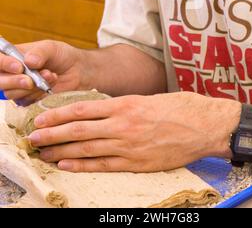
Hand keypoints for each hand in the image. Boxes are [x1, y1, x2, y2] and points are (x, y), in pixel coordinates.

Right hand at [0, 40, 85, 104]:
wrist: (77, 71)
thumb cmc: (61, 56)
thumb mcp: (51, 48)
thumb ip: (40, 52)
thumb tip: (28, 61)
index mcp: (11, 56)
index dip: (3, 64)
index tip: (19, 67)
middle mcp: (11, 72)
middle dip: (13, 81)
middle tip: (30, 80)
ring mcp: (17, 88)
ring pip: (11, 93)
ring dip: (31, 86)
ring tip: (50, 75)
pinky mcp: (27, 100)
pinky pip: (25, 102)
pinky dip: (38, 94)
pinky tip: (51, 84)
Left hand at [28, 92, 238, 171]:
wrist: (205, 125)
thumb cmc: (179, 107)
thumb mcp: (148, 98)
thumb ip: (123, 105)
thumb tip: (100, 111)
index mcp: (126, 104)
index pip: (83, 108)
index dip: (59, 114)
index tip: (43, 117)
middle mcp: (123, 124)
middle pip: (79, 129)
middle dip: (53, 134)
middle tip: (33, 137)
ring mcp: (129, 146)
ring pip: (88, 148)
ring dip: (62, 151)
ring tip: (43, 152)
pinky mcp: (137, 163)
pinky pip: (104, 165)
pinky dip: (83, 165)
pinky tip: (67, 164)